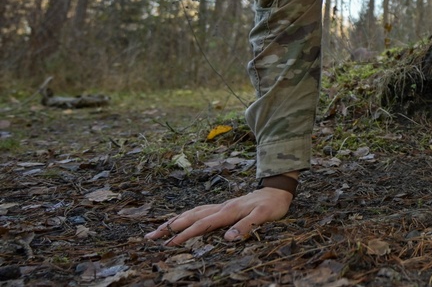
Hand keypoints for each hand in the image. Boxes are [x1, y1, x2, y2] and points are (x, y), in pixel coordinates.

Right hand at [145, 187, 292, 245]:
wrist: (278, 190)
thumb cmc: (272, 205)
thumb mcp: (264, 216)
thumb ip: (246, 226)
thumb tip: (227, 239)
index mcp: (228, 211)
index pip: (202, 225)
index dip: (185, 235)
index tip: (169, 244)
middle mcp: (221, 207)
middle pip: (190, 217)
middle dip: (170, 227)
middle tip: (150, 237)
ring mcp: (221, 206)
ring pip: (192, 212)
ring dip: (174, 221)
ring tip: (157, 229)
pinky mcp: (223, 206)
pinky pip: (200, 210)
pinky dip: (186, 215)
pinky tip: (180, 219)